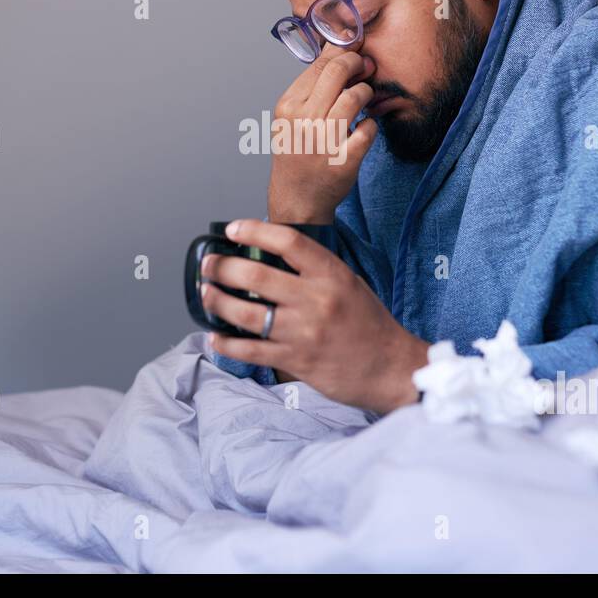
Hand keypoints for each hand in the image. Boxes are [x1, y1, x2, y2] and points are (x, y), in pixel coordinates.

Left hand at [200, 219, 428, 415]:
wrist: (391, 368)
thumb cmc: (370, 325)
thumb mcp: (350, 284)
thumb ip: (315, 270)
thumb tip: (274, 254)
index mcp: (332, 275)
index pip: (288, 241)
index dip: (254, 231)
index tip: (233, 229)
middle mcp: (316, 300)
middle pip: (255, 274)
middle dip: (222, 267)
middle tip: (209, 264)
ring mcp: (304, 332)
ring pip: (246, 312)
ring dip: (217, 301)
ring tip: (206, 293)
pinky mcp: (296, 361)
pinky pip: (250, 350)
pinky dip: (227, 342)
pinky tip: (216, 335)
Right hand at [267, 44, 379, 223]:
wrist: (297, 199)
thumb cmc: (297, 154)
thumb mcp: (291, 117)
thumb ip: (312, 87)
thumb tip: (338, 49)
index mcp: (288, 106)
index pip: (319, 64)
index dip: (343, 52)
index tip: (356, 50)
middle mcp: (303, 121)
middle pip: (338, 72)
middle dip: (358, 63)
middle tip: (367, 67)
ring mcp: (324, 141)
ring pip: (356, 97)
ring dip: (367, 93)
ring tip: (365, 99)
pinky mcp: (344, 160)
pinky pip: (369, 128)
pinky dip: (371, 125)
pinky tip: (364, 129)